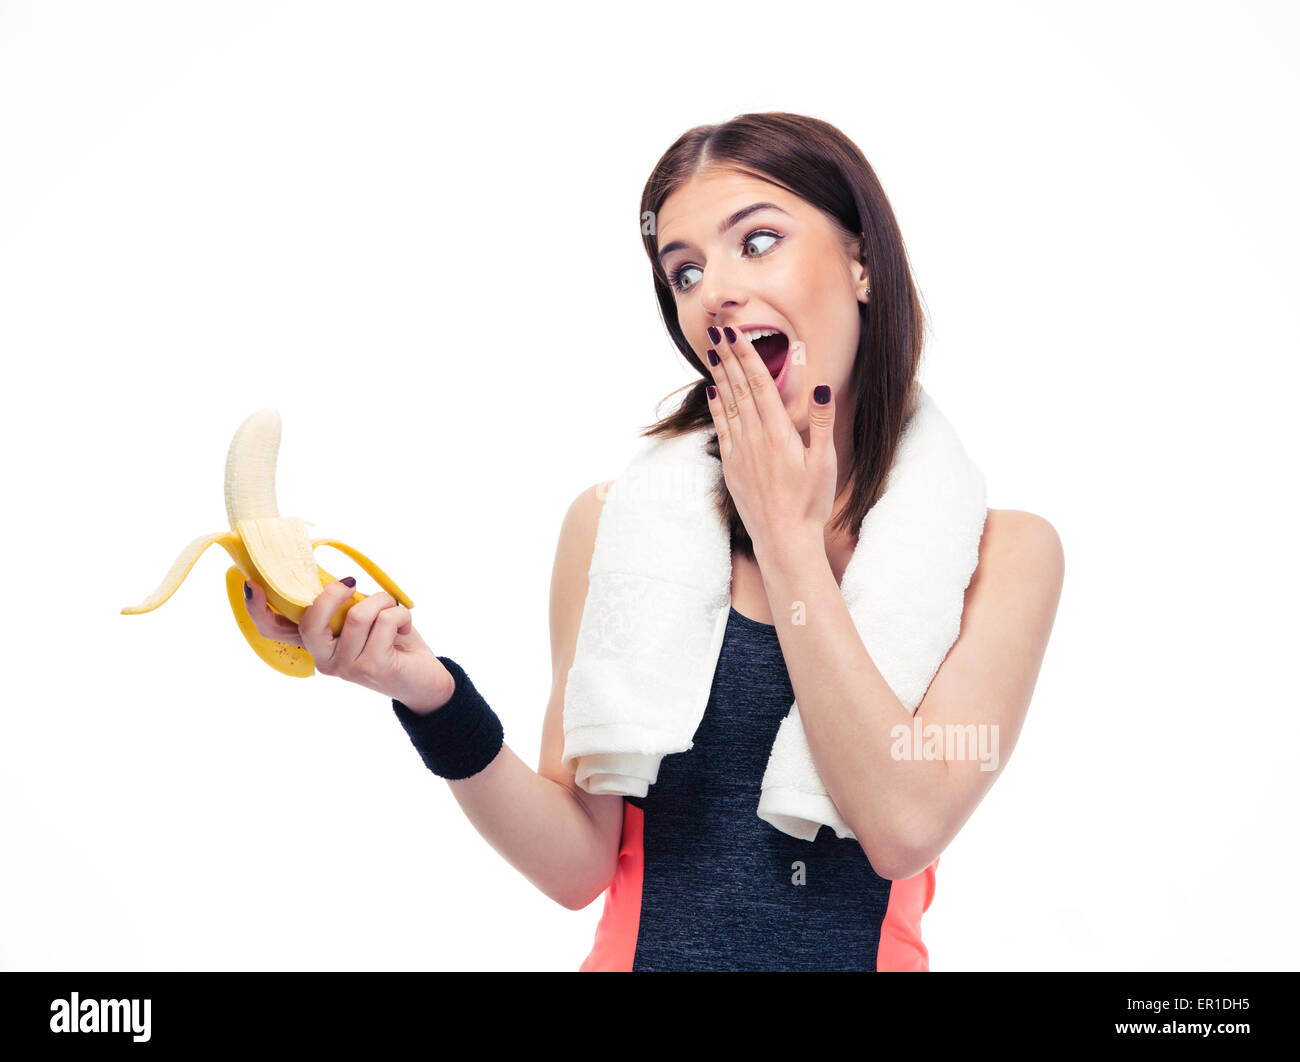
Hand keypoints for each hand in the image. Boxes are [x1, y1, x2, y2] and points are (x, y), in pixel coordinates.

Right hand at [243, 578, 453, 712]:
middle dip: (333, 594)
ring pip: (359, 614)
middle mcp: (324, 659)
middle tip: (352, 584)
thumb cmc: (393, 641)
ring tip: (394, 611)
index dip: (259, 609)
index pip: (275, 630)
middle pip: (311, 621)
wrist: (426, 679)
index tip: (252, 584)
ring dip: (383, 601)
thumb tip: (332, 577)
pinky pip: (386, 621)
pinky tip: (406, 628)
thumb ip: (343, 605)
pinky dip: (402, 614)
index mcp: (317, 644)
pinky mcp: (373, 667)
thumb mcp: (363, 618)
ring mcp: (346, 666)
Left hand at [702, 325, 837, 560]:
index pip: (759, 384)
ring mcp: (740, 452)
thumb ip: (821, 423)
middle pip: (739, 389)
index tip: (735, 334)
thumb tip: (820, 388)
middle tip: (718, 332)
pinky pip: (721, 429)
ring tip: (713, 354)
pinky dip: (716, 407)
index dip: (747, 356)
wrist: (783, 540)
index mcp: (779, 433)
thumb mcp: (825, 462)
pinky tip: (712, 393)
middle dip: (730, 358)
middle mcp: (754, 438)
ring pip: (727, 405)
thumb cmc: (810, 503)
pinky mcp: (732, 467)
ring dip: (720, 377)